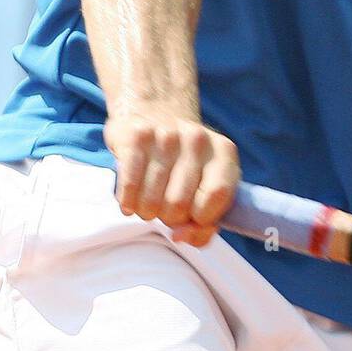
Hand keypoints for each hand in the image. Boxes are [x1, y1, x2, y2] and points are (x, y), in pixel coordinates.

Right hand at [105, 108, 239, 246]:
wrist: (156, 114)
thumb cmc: (184, 165)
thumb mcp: (206, 188)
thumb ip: (205, 223)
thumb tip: (181, 236)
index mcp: (224, 152)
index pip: (217, 196)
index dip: (202, 219)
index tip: (192, 218)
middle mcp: (197, 139)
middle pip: (180, 206)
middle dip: (169, 218)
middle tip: (165, 207)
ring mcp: (167, 135)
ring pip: (152, 202)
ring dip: (146, 212)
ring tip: (149, 201)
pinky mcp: (137, 137)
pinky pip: (129, 187)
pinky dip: (127, 202)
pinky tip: (131, 200)